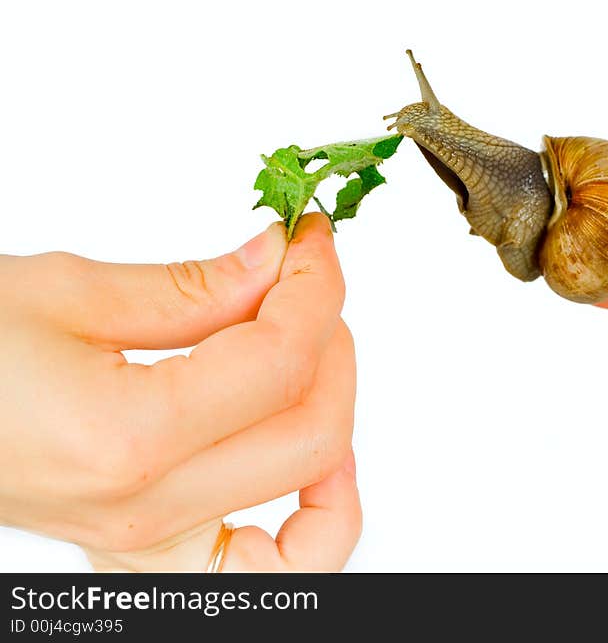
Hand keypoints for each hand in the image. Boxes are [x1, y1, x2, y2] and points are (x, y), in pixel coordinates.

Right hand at [0, 213, 360, 570]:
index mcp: (127, 439)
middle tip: (306, 287)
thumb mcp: (68, 292)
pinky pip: (270, 568)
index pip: (282, 364)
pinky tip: (313, 464)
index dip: (317, 291)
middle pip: (313, 434)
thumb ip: (197, 287)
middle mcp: (147, 512)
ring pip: (315, 512)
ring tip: (308, 358)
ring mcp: (149, 544)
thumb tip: (278, 265)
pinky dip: (316, 519)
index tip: (312, 246)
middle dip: (331, 344)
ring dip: (332, 418)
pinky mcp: (147, 550)